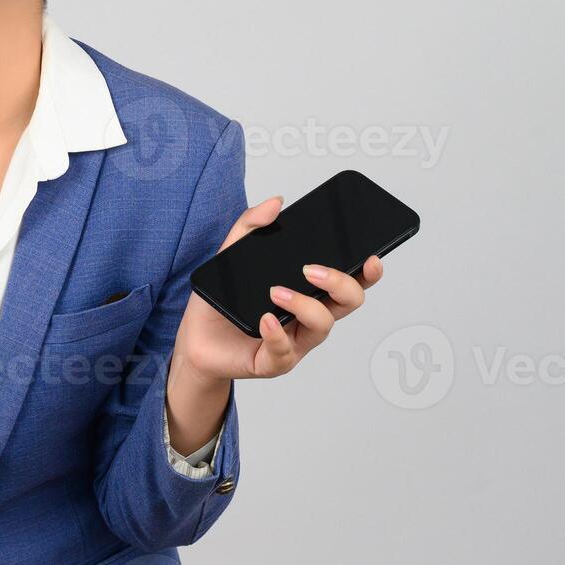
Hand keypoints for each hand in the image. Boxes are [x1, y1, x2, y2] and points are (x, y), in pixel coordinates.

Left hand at [173, 196, 385, 381]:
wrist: (194, 338)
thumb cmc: (222, 302)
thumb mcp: (230, 256)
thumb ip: (250, 226)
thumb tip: (275, 202)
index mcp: (308, 290)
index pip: (349, 280)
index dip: (367, 272)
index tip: (371, 257)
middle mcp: (308, 316)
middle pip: (348, 302)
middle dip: (340, 283)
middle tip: (311, 270)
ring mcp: (295, 340)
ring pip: (322, 325)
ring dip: (304, 305)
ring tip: (276, 292)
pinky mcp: (274, 361)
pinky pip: (285, 352)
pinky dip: (277, 334)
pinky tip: (266, 320)